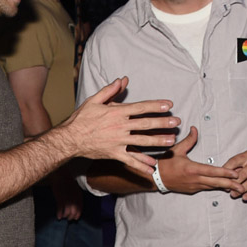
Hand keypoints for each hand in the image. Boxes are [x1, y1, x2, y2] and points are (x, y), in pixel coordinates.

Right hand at [51, 169, 82, 219]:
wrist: (60, 175)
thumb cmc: (66, 180)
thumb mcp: (75, 188)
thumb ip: (76, 196)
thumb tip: (74, 204)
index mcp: (79, 195)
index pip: (80, 208)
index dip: (78, 214)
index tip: (75, 218)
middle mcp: (74, 199)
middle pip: (74, 212)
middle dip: (71, 216)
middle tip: (68, 218)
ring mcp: (67, 199)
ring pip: (67, 212)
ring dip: (65, 216)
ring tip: (63, 217)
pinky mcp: (60, 199)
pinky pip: (60, 209)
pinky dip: (59, 214)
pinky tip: (58, 216)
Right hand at [61, 77, 178, 173]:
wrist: (70, 139)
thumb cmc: (81, 119)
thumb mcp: (94, 100)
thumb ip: (110, 90)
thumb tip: (123, 80)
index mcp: (117, 112)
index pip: (141, 107)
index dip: (156, 106)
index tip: (169, 105)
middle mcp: (120, 127)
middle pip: (146, 124)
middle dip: (163, 123)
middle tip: (176, 122)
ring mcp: (118, 141)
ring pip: (142, 141)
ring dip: (158, 141)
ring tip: (171, 141)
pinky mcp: (114, 154)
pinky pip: (130, 160)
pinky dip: (142, 164)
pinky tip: (153, 166)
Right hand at [154, 126, 239, 192]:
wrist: (155, 178)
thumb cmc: (166, 163)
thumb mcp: (177, 149)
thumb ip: (189, 140)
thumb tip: (195, 128)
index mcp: (192, 169)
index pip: (212, 171)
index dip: (225, 173)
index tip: (236, 174)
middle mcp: (195, 179)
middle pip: (216, 183)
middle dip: (231, 185)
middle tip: (243, 186)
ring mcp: (194, 186)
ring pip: (213, 187)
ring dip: (226, 187)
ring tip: (238, 189)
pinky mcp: (192, 190)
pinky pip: (207, 189)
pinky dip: (216, 188)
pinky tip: (224, 187)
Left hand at [222, 143, 246, 200]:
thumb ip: (239, 164)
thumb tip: (226, 174)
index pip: (233, 162)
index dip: (225, 170)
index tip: (220, 177)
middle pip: (241, 175)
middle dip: (232, 183)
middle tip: (226, 189)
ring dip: (240, 190)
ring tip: (233, 194)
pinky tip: (245, 197)